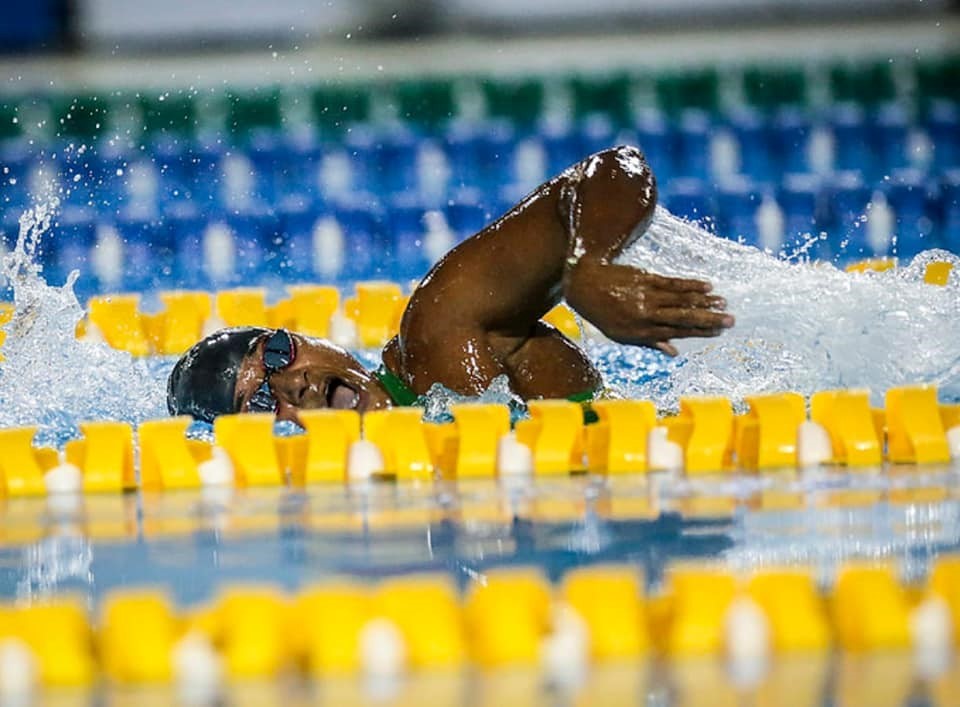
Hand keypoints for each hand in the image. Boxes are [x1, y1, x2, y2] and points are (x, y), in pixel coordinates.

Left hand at [564, 258, 733, 355]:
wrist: (584, 286)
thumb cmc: (602, 314)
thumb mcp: (621, 336)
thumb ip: (650, 343)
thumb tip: (674, 352)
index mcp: (642, 332)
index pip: (677, 333)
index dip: (699, 332)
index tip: (718, 332)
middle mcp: (647, 315)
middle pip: (684, 317)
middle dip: (709, 319)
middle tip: (730, 320)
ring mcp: (647, 296)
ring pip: (681, 299)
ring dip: (705, 301)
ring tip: (723, 302)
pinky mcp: (646, 279)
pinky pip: (673, 283)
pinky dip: (691, 284)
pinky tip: (707, 285)